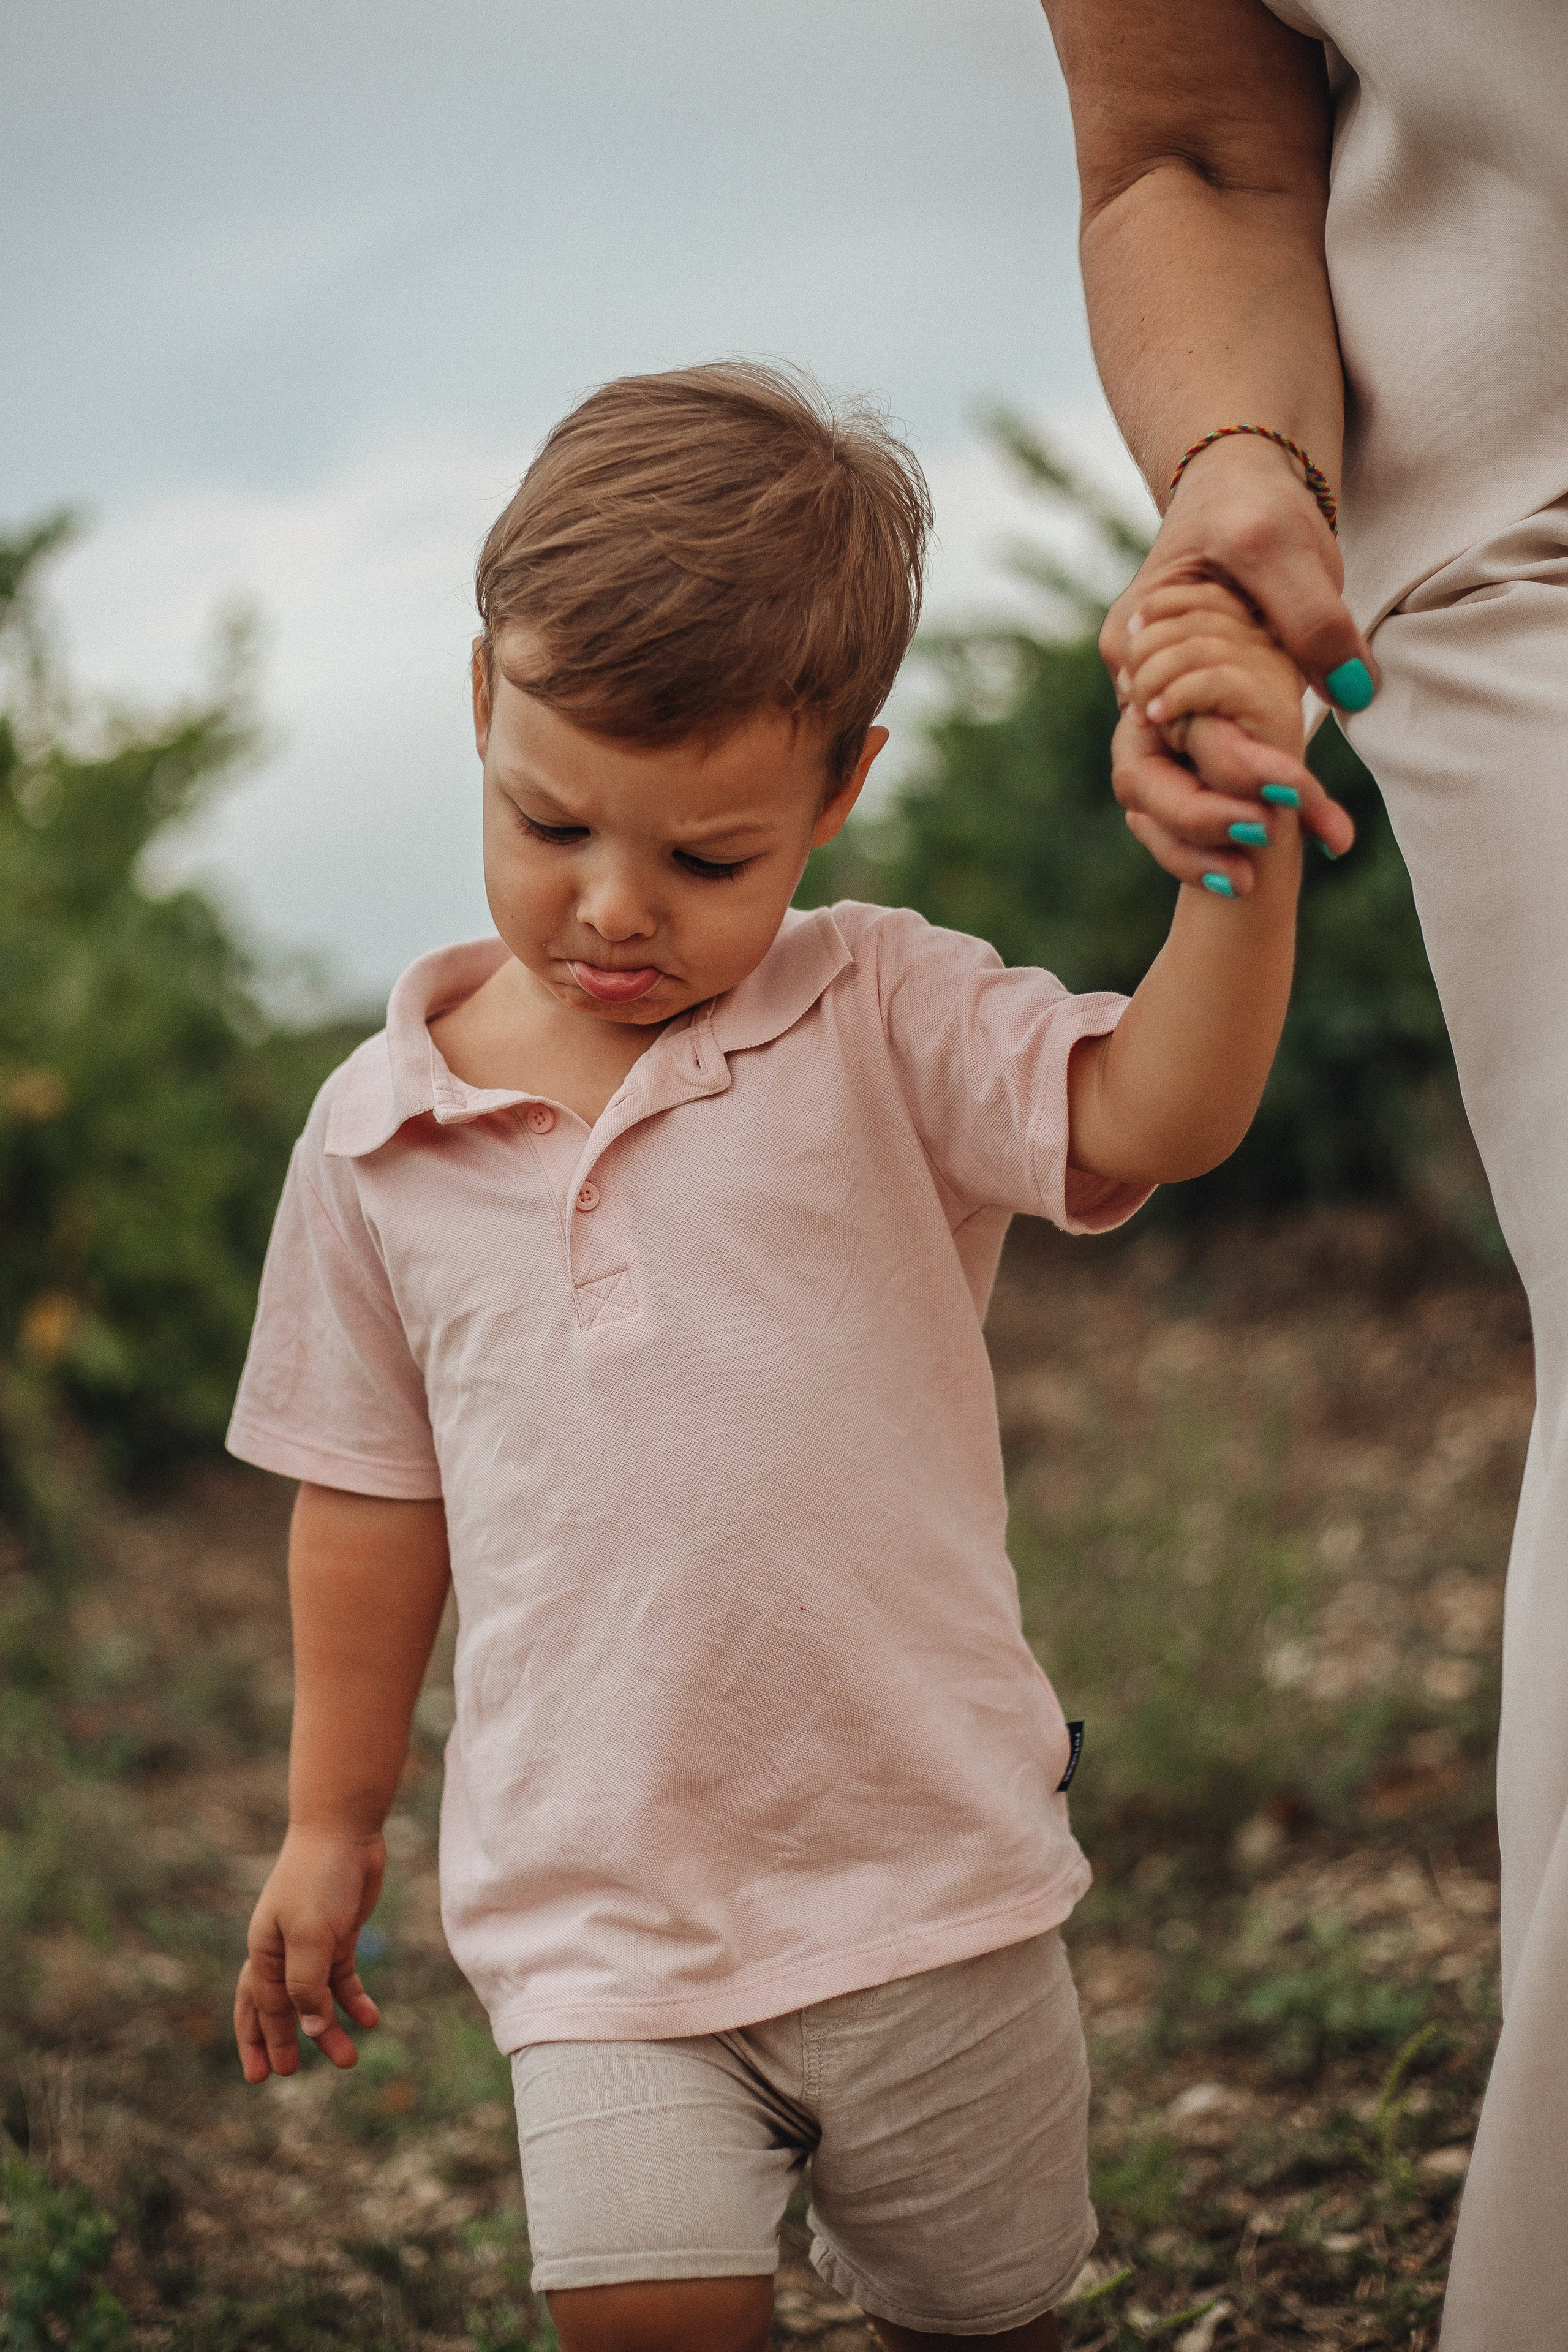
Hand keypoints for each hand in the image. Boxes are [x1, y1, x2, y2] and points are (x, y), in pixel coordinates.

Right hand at [234, 1824, 385, 2082]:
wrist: (345, 1830)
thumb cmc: (318, 1878)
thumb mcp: (309, 1935)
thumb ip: (306, 1985)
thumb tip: (308, 2031)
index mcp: (263, 1950)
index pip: (260, 2006)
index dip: (262, 2041)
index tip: (267, 2076)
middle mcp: (283, 1949)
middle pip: (277, 2006)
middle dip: (280, 2041)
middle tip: (287, 2075)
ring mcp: (312, 1942)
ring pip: (316, 1997)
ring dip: (329, 2027)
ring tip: (349, 2059)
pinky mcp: (339, 1934)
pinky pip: (342, 1977)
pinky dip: (353, 1999)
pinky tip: (370, 2019)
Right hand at [1102, 437, 1366, 871]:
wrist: (1249, 491)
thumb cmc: (1252, 505)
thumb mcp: (1279, 544)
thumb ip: (1310, 617)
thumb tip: (1350, 693)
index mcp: (1136, 642)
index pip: (1165, 727)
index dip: (1223, 768)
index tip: (1285, 799)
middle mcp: (1135, 687)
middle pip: (1147, 780)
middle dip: (1205, 824)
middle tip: (1269, 853)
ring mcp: (1160, 711)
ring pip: (1162, 800)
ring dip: (1206, 844)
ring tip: (1257, 884)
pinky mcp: (1194, 725)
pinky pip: (1193, 792)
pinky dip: (1221, 832)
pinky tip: (1261, 868)